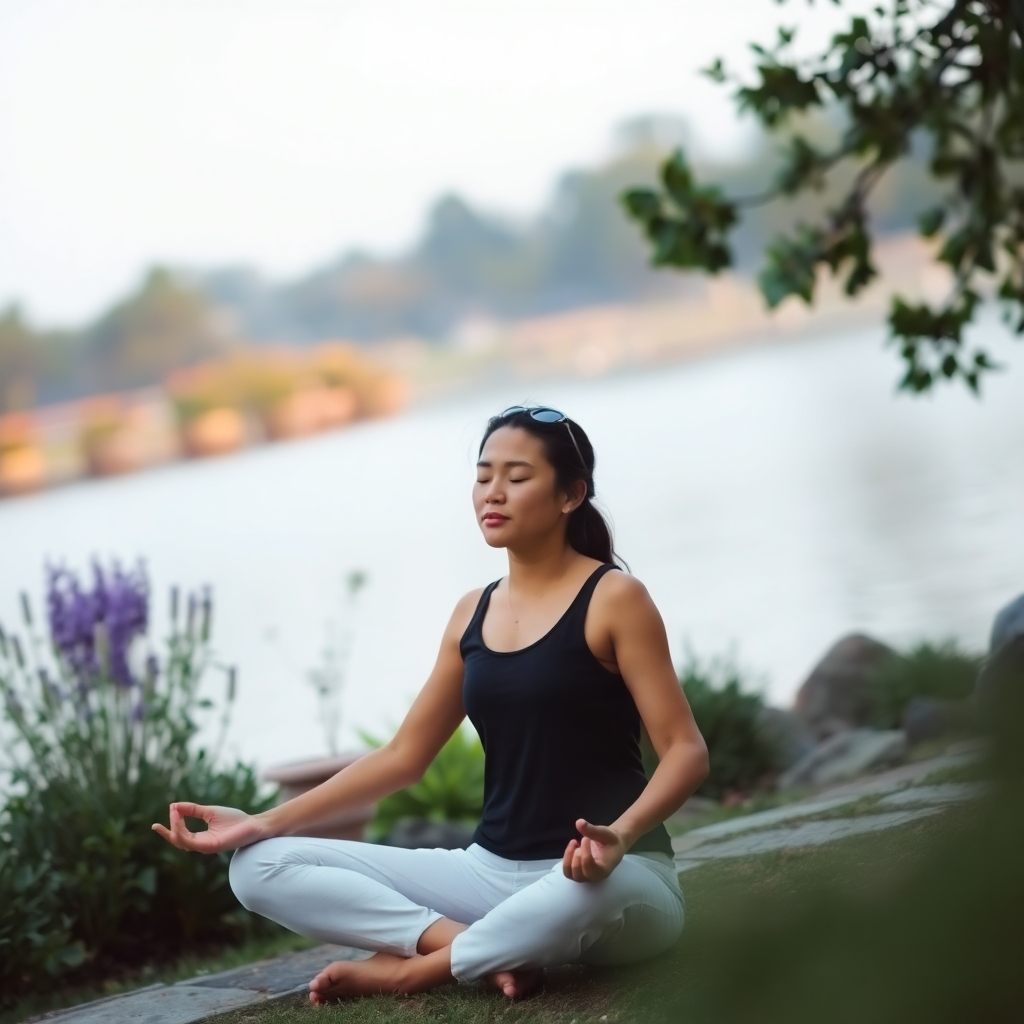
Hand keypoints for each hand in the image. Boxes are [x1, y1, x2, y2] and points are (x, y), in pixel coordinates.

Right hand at [152, 802, 268, 853]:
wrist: (253, 824)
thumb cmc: (235, 819)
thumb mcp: (210, 812)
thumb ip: (193, 810)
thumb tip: (174, 805)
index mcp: (200, 838)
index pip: (180, 836)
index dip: (169, 828)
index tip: (162, 817)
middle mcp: (201, 845)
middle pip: (178, 841)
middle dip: (167, 831)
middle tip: (161, 820)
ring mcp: (206, 847)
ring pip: (182, 842)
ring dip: (175, 828)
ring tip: (173, 814)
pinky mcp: (211, 846)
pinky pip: (191, 842)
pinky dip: (183, 832)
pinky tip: (179, 821)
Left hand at [562, 819, 626, 882]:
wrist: (613, 844)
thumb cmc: (611, 840)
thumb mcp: (605, 833)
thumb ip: (592, 830)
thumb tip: (578, 822)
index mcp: (603, 870)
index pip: (589, 867)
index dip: (584, 852)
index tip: (585, 838)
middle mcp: (593, 876)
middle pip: (578, 874)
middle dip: (576, 857)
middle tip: (582, 841)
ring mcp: (585, 875)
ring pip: (570, 874)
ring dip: (568, 858)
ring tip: (574, 843)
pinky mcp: (579, 871)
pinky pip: (567, 870)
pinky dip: (566, 858)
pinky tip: (573, 845)